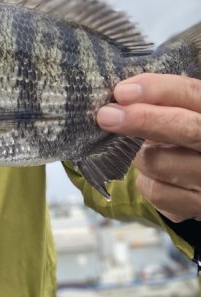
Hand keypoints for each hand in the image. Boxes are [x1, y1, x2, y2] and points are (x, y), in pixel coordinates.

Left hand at [97, 73, 200, 222]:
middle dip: (142, 120)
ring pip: (161, 162)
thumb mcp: (181, 111)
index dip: (156, 89)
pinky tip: (155, 175)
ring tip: (146, 149)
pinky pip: (156, 192)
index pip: (191, 93)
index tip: (121, 92)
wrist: (200, 172)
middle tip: (105, 116)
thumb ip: (160, 101)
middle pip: (185, 129)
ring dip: (140, 155)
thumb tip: (119, 95)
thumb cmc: (185, 130)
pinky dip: (146, 181)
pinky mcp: (199, 207)